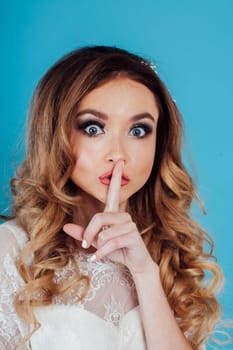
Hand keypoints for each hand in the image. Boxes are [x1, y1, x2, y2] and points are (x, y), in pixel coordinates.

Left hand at [63, 160, 153, 274]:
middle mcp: (123, 216)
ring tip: (98, 252)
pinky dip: (102, 253)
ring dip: (98, 246)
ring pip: (105, 232)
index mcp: (115, 213)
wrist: (135, 263)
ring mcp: (129, 225)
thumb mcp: (98, 242)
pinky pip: (112, 242)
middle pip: (99, 217)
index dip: (116, 177)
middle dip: (89, 233)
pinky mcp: (133, 235)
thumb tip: (65, 227)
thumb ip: (83, 233)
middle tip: (85, 245)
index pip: (115, 192)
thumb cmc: (118, 250)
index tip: (119, 162)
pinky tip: (96, 258)